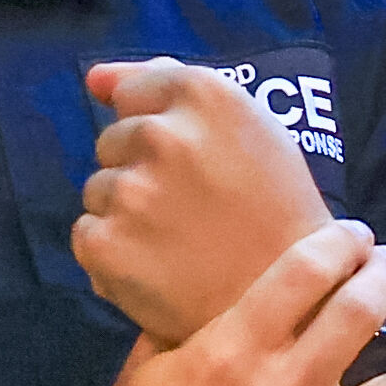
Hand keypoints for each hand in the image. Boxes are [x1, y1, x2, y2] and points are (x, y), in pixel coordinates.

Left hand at [75, 59, 334, 345]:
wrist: (299, 308)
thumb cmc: (280, 216)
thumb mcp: (253, 132)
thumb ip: (175, 87)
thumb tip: (96, 78)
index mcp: (206, 95)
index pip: (135, 91)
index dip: (161, 130)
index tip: (191, 165)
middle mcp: (162, 135)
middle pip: (114, 140)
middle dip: (142, 170)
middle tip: (194, 210)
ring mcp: (130, 191)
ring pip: (98, 189)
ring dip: (126, 212)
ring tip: (180, 244)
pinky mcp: (105, 244)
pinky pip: (87, 233)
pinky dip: (114, 253)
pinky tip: (159, 269)